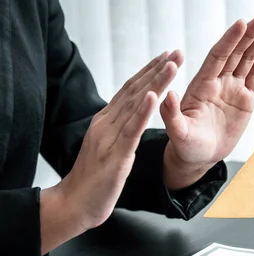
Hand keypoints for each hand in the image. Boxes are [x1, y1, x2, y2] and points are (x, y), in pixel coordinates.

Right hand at [41, 51, 182, 252]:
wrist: (75, 203)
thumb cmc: (95, 178)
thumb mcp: (109, 146)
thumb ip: (119, 129)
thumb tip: (133, 115)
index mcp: (106, 120)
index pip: (130, 90)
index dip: (149, 71)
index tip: (166, 56)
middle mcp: (106, 123)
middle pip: (135, 90)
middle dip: (157, 69)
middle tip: (176, 51)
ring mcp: (110, 137)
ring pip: (135, 104)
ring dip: (155, 82)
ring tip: (172, 64)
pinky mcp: (115, 154)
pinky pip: (131, 129)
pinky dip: (143, 111)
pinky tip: (153, 95)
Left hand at [159, 14, 253, 189]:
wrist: (198, 156)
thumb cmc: (185, 145)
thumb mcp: (177, 132)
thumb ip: (171, 115)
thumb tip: (167, 95)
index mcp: (201, 86)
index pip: (218, 57)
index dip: (229, 40)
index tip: (240, 24)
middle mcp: (217, 82)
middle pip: (235, 53)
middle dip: (248, 35)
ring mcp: (232, 89)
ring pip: (247, 59)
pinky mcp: (244, 99)